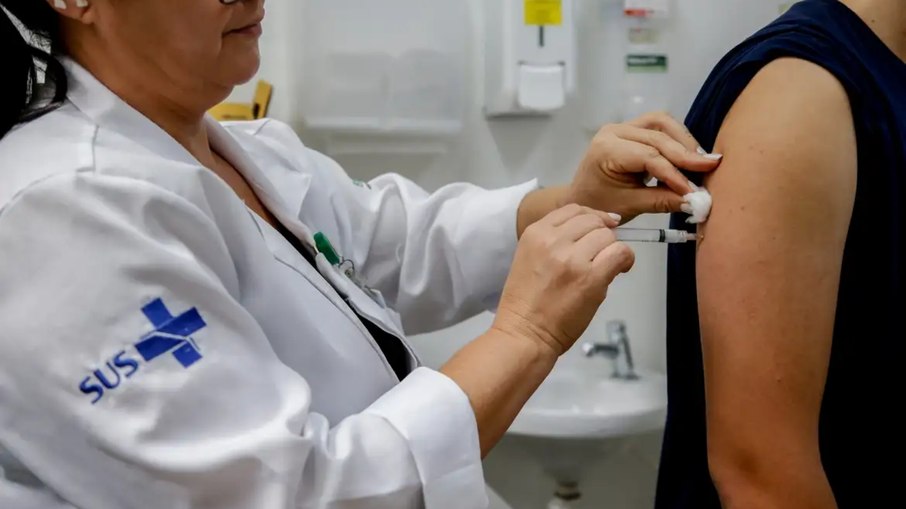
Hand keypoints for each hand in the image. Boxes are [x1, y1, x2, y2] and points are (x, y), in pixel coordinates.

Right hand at [493, 204, 634, 356]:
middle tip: (602, 253)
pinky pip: (620, 253)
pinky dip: (625, 259)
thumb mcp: (529, 258)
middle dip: (602, 235)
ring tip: (606, 266)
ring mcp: (572, 258)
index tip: (602, 225)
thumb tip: (592, 232)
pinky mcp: (591, 277)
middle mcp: (553, 241)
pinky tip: (621, 269)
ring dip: (611, 250)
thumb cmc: (526, 305)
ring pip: (608, 236)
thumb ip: (554, 242)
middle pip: (593, 221)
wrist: (524, 334)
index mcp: (535, 234)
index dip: (593, 215)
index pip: (572, 209)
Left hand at [565, 112, 721, 222]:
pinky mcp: (632, 129)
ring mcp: (622, 127)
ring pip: (662, 123)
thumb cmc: (600, 204)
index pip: (649, 156)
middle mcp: (614, 131)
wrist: (581, 199)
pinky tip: (688, 158)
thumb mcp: (630, 206)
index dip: (675, 174)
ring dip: (683, 141)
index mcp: (606, 149)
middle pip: (658, 134)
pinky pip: (659, 127)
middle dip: (685, 153)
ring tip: (701, 162)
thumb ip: (663, 201)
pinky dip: (676, 140)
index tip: (695, 191)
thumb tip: (696, 201)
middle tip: (709, 168)